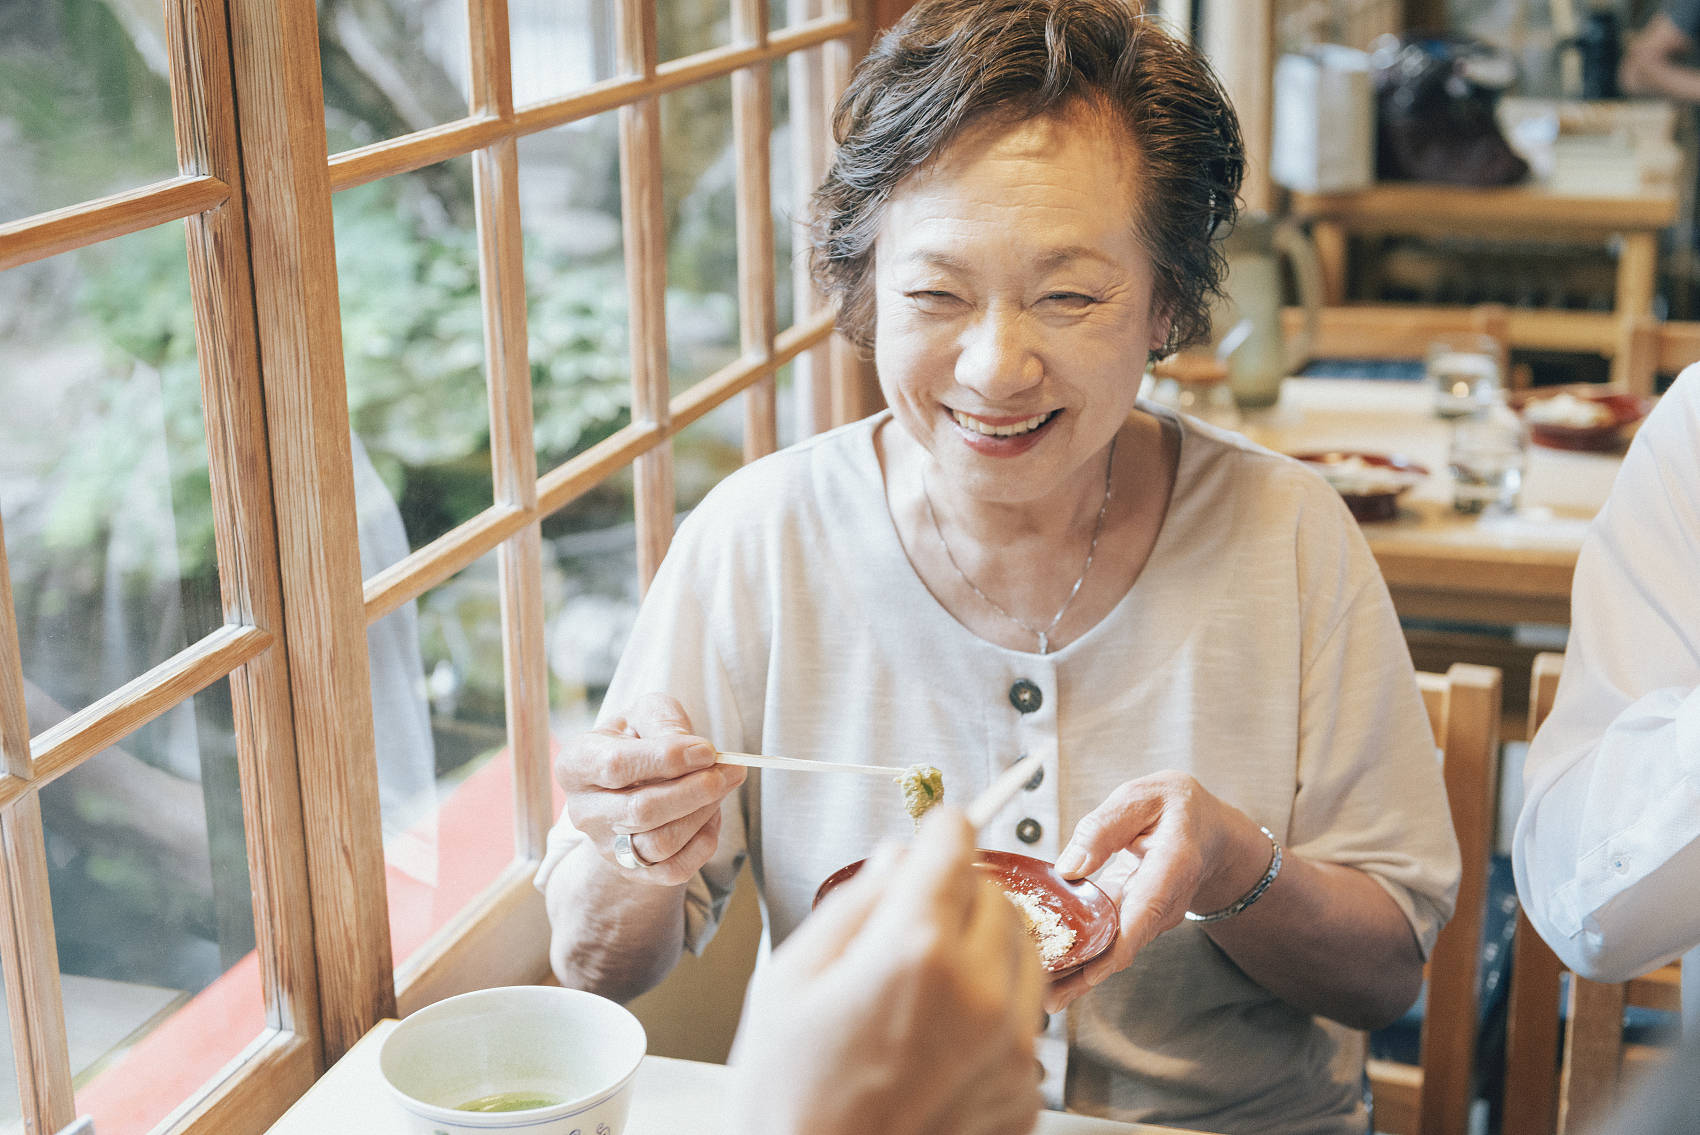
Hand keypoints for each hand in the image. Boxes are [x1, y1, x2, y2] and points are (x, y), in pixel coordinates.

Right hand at [555, 693, 745, 885]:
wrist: (631, 781)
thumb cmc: (639, 740)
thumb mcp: (646, 715)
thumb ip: (666, 723)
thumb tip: (695, 752)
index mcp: (576, 765)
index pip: (617, 765)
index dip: (667, 758)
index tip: (707, 750)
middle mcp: (584, 811)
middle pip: (642, 811)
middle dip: (696, 790)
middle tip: (731, 770)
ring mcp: (606, 846)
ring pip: (661, 842)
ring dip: (703, 813)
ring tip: (721, 787)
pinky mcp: (633, 871)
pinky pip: (674, 869)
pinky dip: (703, 842)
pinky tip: (709, 815)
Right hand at [727, 808, 1042, 1134]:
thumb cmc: (787, 1100)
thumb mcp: (787, 983)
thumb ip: (852, 905)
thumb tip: (898, 858)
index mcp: (913, 950)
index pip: (955, 845)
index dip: (940, 830)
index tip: (934, 832)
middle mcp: (978, 992)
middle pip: (998, 893)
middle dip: (961, 888)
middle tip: (916, 915)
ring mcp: (1011, 1047)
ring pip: (1025, 951)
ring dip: (986, 943)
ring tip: (928, 979)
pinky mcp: (1024, 1091)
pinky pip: (1026, 1017)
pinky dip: (994, 1008)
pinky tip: (940, 1036)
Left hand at [1045, 771, 1268, 1011]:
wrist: (1210, 831)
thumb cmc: (1176, 808)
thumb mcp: (1143, 796)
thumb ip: (1106, 825)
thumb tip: (1070, 866)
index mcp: (1174, 863)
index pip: (1148, 909)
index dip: (1121, 941)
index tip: (1094, 969)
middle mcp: (1165, 900)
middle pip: (1126, 943)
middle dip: (1088, 972)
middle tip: (1049, 994)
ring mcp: (1151, 917)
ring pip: (1115, 951)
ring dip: (1081, 975)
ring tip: (1045, 996)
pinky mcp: (1136, 920)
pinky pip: (1109, 942)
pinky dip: (1083, 961)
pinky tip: (1054, 980)